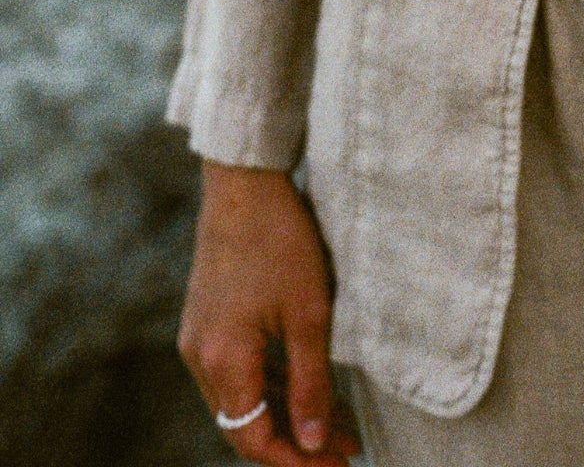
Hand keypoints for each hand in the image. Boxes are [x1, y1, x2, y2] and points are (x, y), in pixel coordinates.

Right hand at [178, 161, 359, 463]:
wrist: (244, 181)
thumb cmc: (280, 241)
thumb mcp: (309, 314)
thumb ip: (310, 383)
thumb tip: (315, 442)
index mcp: (222, 362)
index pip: (253, 440)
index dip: (295, 461)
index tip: (337, 465)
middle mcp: (200, 358)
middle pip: (245, 424)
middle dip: (297, 441)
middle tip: (346, 447)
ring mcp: (200, 338)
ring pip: (243, 398)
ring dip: (286, 412)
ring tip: (339, 420)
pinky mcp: (208, 320)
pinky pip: (238, 370)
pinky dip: (272, 383)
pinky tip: (308, 383)